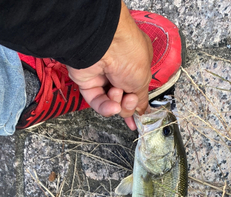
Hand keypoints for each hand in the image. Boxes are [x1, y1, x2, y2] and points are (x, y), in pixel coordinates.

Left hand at [67, 1, 151, 129]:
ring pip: (110, 102)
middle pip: (123, 99)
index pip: (136, 90)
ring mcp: (102, 76)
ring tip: (117, 93)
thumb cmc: (129, 54)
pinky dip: (105, 107)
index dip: (136, 105)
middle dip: (128, 103)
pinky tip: (112, 107)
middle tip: (129, 98)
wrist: (104, 43)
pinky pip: (97, 101)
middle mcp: (119, 70)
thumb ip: (141, 99)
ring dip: (116, 103)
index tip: (138, 119)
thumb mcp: (143, 80)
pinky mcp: (87, 82)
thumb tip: (141, 112)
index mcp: (136, 65)